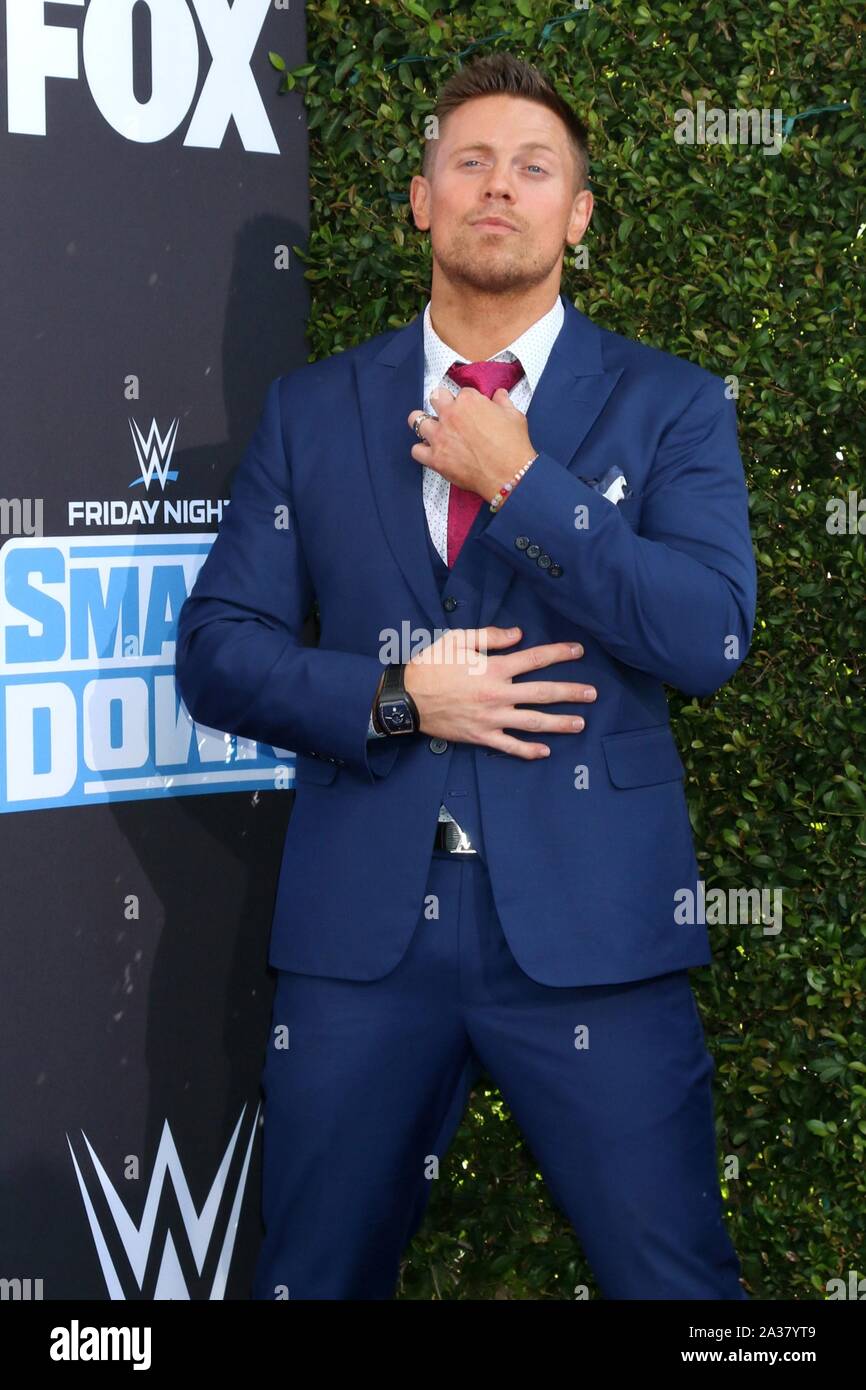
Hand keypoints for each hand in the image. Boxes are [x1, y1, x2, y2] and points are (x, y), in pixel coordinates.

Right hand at [403, 626, 595, 759]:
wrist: (408, 698)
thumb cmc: (431, 666)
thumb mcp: (457, 640)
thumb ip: (490, 636)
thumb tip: (518, 633)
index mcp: (493, 667)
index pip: (535, 658)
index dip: (559, 653)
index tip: (579, 651)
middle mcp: (498, 693)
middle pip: (543, 692)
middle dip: (571, 692)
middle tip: (593, 694)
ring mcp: (491, 717)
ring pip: (533, 721)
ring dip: (559, 723)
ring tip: (581, 723)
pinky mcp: (481, 735)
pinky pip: (509, 745)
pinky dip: (528, 750)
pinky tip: (545, 751)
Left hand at [408, 386, 534, 499]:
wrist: (509, 475)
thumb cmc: (513, 446)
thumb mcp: (514, 416)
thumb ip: (503, 402)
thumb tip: (499, 394)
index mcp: (469, 401)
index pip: (462, 393)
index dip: (467, 402)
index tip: (470, 410)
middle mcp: (450, 415)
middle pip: (435, 398)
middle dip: (441, 403)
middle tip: (448, 413)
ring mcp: (440, 437)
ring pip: (416, 420)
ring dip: (424, 423)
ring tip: (433, 429)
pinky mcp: (436, 458)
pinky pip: (416, 450)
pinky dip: (422, 451)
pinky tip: (431, 452)